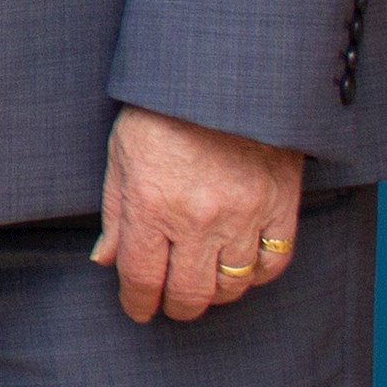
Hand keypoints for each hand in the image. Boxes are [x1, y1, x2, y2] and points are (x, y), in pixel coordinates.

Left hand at [91, 105, 305, 322]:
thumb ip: (115, 213)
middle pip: (190, 294)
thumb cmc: (161, 111)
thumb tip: (106, 261)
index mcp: (152, 206)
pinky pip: (274, 263)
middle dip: (175, 307)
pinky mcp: (280, 206)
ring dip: (214, 294)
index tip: (137, 309)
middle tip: (169, 305)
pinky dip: (256, 276)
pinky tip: (240, 269)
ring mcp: (244, 215)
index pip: (143, 278)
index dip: (138, 302)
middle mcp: (199, 219)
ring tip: (202, 286)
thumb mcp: (121, 155)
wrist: (220, 77)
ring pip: (233, 286)